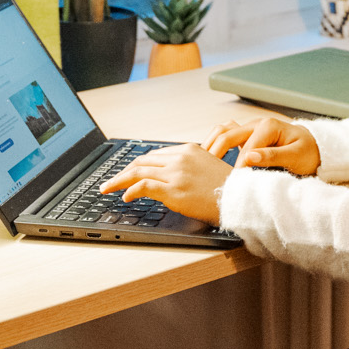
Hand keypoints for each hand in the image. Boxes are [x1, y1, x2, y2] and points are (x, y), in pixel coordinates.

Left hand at [99, 144, 231, 221]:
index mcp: (188, 149)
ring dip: (119, 181)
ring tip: (108, 189)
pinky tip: (125, 197)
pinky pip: (144, 186)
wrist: (240, 199)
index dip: (135, 165)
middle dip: (122, 172)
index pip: (153, 155)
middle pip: (141, 161)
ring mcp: (176, 173)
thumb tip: (164, 177)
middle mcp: (180, 158)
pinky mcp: (174, 189)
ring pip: (138, 172)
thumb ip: (185, 167)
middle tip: (110, 182)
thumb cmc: (227, 188)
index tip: (126, 173)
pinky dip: (130, 190)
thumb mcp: (206, 168)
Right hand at [203, 116, 320, 176]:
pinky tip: (210, 159)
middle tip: (208, 174)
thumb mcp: (296, 156)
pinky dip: (216, 144)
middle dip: (216, 154)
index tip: (233, 183)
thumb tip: (250, 157)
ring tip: (202, 163)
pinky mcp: (247, 136)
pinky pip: (227, 136)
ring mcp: (250, 129)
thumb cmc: (307, 152)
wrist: (314, 148)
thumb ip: (273, 156)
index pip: (245, 148)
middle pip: (226, 134)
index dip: (237, 167)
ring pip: (222, 131)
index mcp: (268, 126)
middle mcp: (256, 124)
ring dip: (211, 145)